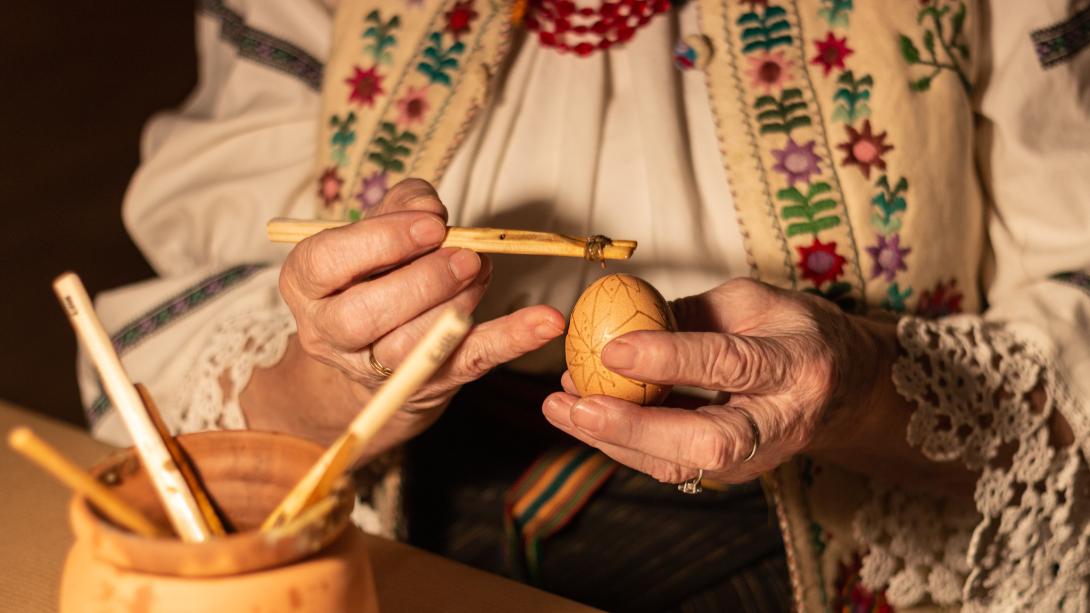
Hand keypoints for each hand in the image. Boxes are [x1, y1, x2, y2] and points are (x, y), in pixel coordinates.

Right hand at [260, 179, 565, 448]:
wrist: (373, 343)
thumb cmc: (376, 267)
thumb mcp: (378, 225)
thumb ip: (403, 205)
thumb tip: (431, 211)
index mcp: (307, 283)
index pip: (326, 262)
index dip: (380, 241)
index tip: (431, 225)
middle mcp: (329, 332)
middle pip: (362, 316)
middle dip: (421, 282)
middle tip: (466, 256)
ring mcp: (374, 367)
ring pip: (408, 348)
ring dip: (455, 307)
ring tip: (482, 273)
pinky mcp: (427, 383)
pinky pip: (469, 363)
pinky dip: (511, 340)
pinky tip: (545, 321)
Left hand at [542, 278, 880, 484]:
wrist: (844, 390)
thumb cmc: (795, 332)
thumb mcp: (755, 301)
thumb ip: (693, 313)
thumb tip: (622, 319)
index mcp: (795, 365)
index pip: (729, 364)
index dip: (669, 358)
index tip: (612, 349)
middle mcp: (779, 421)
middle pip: (707, 441)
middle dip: (634, 428)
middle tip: (577, 405)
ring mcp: (755, 457)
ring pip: (680, 464)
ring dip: (613, 440)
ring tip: (558, 407)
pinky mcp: (728, 471)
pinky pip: (669, 463)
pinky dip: (620, 441)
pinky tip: (580, 413)